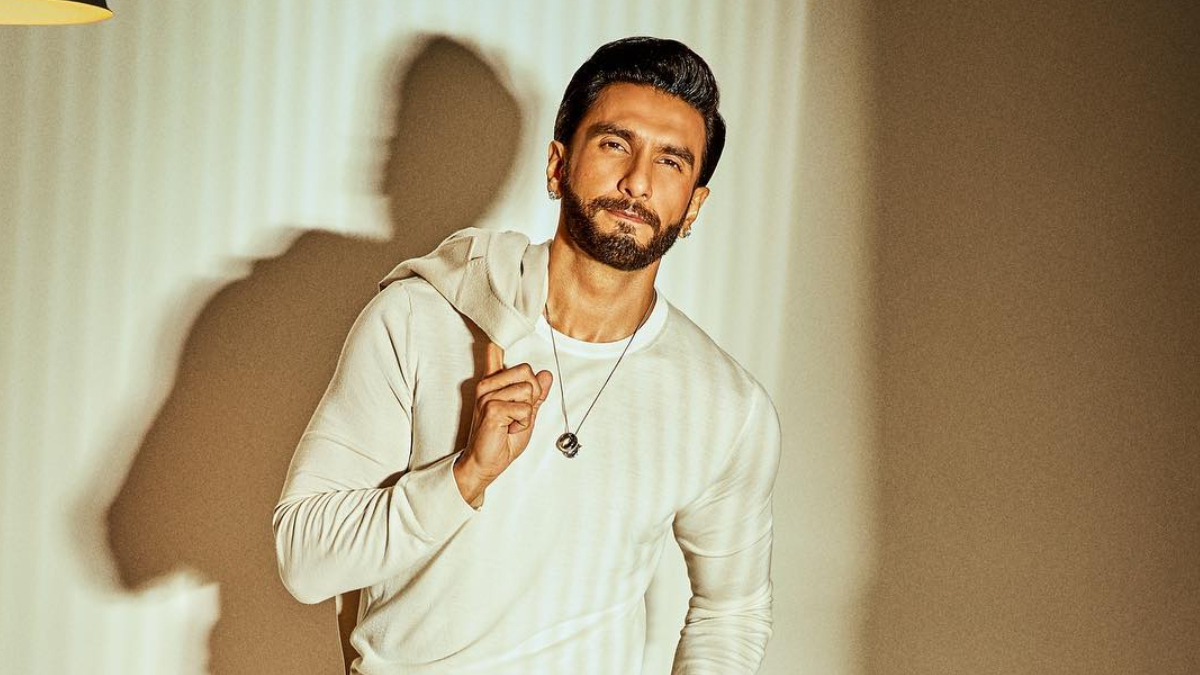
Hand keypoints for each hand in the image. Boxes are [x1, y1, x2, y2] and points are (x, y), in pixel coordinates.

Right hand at [453, 342, 552, 505]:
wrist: (486, 463)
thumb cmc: (501, 440)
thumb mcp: (526, 415)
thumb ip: (535, 395)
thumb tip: (546, 374)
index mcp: (493, 383)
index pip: (495, 352)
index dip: (499, 337)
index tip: (497, 325)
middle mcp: (487, 385)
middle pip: (527, 371)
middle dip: (532, 396)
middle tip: (517, 415)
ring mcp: (487, 395)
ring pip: (528, 392)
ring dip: (527, 414)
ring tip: (511, 423)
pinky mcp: (491, 407)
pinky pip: (525, 409)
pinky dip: (523, 424)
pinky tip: (508, 429)